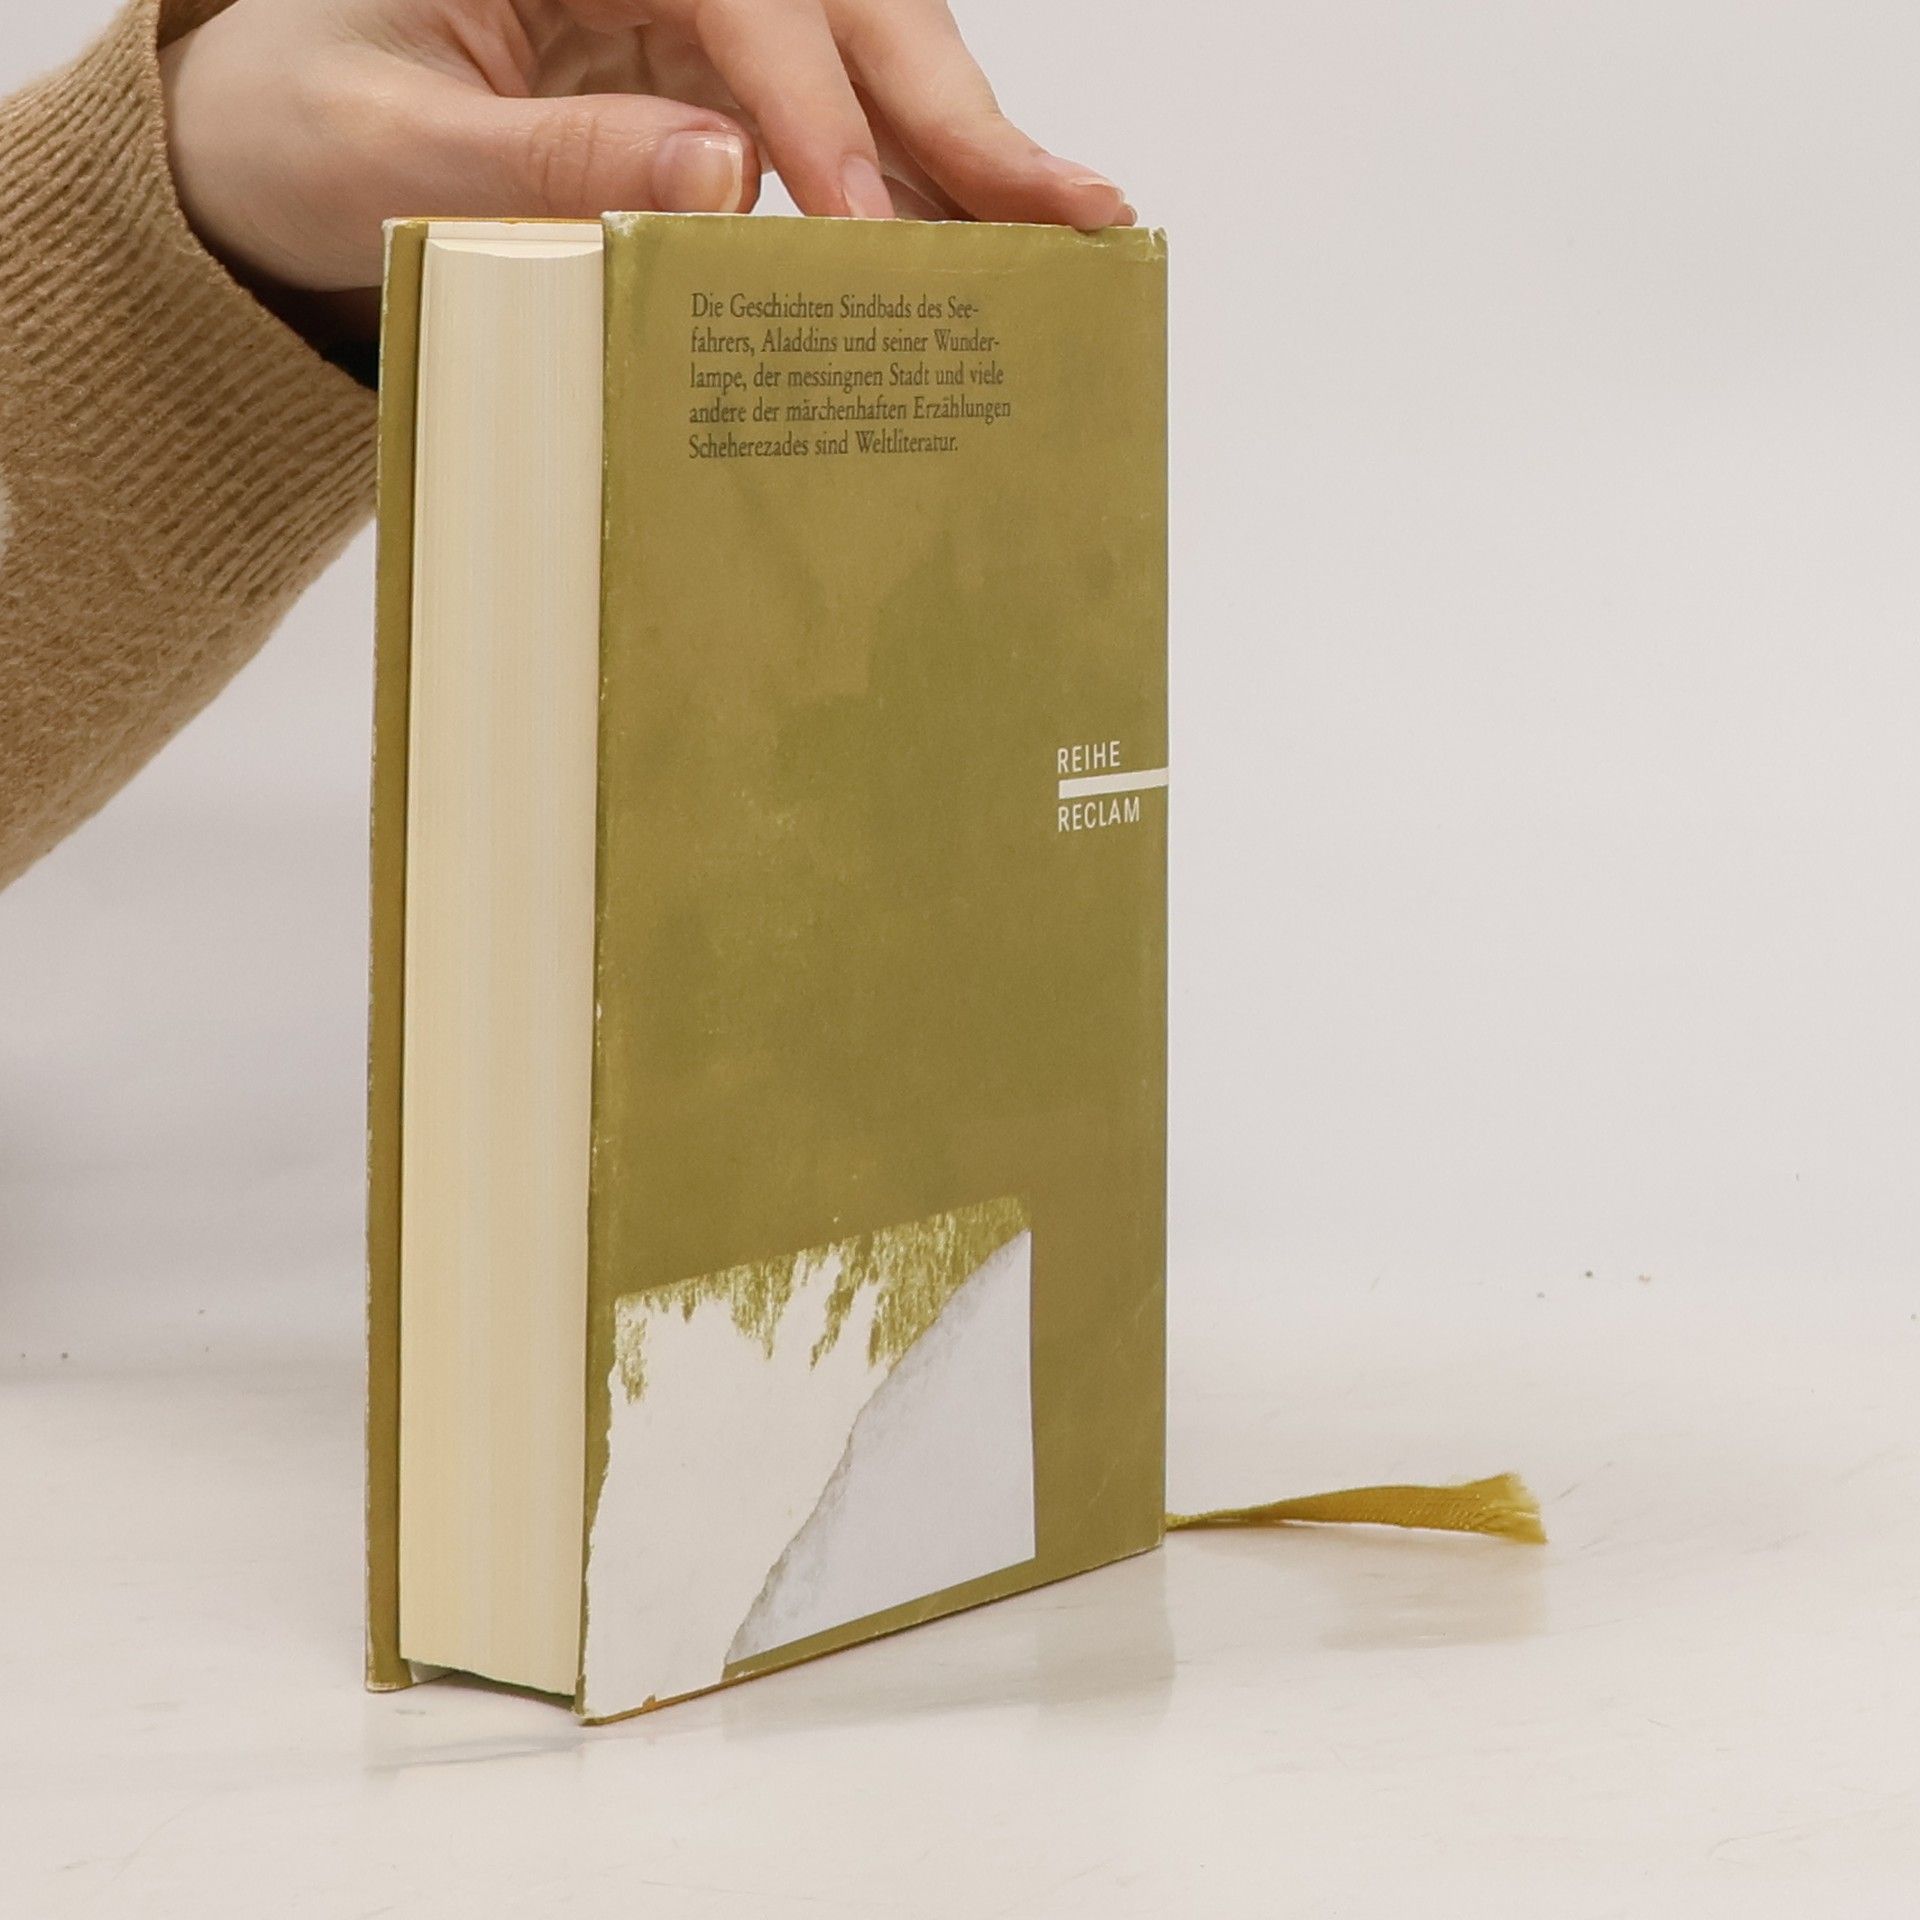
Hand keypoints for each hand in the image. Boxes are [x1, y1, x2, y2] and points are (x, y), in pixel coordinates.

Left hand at [160, 0, 1134, 316]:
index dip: (815, 111)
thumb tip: (721, 180)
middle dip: (958, 114)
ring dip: (968, 146)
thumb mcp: (389, 140)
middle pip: (847, 6)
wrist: (276, 133)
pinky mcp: (716, 70)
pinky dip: (912, 182)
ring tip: (1071, 232)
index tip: (871, 224)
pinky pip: (838, 114)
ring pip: (869, 52)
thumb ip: (544, 153)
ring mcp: (699, 7)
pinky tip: (977, 242)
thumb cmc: (304, 118)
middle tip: (1075, 208)